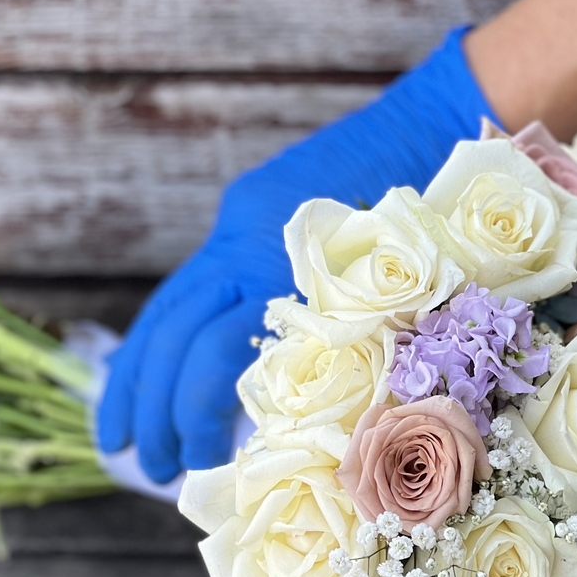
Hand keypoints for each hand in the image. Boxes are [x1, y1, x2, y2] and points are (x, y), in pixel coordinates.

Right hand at [97, 27, 500, 480]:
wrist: (449, 113)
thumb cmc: (451, 217)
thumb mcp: (410, 298)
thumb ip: (353, 359)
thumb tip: (310, 438)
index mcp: (289, 269)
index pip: (214, 355)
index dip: (194, 416)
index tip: (194, 464)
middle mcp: (249, 237)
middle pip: (175, 333)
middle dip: (153, 404)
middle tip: (150, 464)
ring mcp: (243, 219)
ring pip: (168, 305)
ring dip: (140, 373)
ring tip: (125, 434)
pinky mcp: (248, 209)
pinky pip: (192, 282)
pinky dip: (167, 334)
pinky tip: (155, 371)